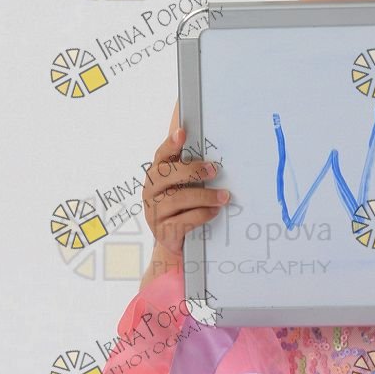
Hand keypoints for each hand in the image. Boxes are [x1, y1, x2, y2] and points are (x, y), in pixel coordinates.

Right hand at [142, 102, 232, 262]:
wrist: (173, 240)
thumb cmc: (181, 207)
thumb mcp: (182, 187)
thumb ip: (190, 172)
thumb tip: (215, 158)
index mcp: (156, 176)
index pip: (161, 156)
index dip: (170, 144)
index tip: (182, 133)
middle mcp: (150, 191)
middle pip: (167, 175)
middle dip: (192, 170)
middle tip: (214, 170)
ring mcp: (154, 212)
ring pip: (178, 198)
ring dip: (205, 196)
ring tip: (224, 196)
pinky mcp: (163, 231)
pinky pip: (184, 220)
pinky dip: (202, 214)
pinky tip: (214, 211)